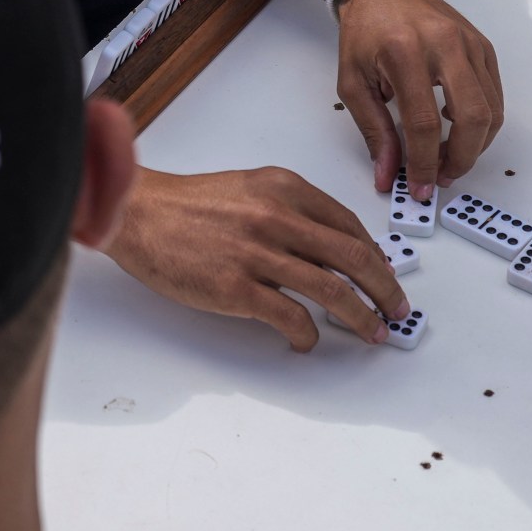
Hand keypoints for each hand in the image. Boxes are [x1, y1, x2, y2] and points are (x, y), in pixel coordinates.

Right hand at [101, 167, 408, 350]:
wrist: (136, 214)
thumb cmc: (185, 205)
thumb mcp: (247, 188)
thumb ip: (289, 210)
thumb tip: (330, 248)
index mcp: (283, 188)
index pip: (349, 226)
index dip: (376, 258)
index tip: (385, 278)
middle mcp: (276, 216)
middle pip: (353, 258)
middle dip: (384, 290)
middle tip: (395, 310)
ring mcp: (257, 253)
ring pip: (332, 291)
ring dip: (360, 317)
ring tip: (369, 332)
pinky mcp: (236, 288)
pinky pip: (291, 317)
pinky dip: (308, 335)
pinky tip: (306, 342)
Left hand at [335, 0, 501, 193]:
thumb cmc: (365, 31)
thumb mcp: (352, 81)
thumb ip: (373, 130)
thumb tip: (388, 174)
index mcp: (405, 53)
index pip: (425, 124)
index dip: (425, 164)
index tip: (420, 187)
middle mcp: (445, 47)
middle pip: (473, 119)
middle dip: (462, 159)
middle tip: (442, 177)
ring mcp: (471, 45)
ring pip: (492, 110)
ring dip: (475, 145)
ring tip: (448, 158)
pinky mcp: (484, 47)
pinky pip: (495, 94)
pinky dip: (483, 121)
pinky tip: (457, 127)